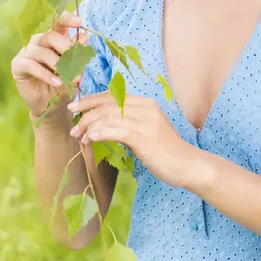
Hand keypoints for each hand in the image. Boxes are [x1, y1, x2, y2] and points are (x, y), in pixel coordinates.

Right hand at [10, 12, 85, 119]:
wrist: (51, 106)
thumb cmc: (64, 83)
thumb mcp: (74, 68)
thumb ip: (77, 53)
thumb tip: (85, 36)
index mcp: (53, 38)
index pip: (57, 22)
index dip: (67, 19)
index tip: (79, 21)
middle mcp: (38, 41)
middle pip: (50, 36)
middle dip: (65, 48)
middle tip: (75, 61)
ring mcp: (26, 52)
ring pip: (42, 52)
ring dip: (58, 65)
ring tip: (69, 78)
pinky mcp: (17, 65)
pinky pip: (31, 65)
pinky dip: (46, 74)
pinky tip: (56, 82)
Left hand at [68, 93, 197, 188]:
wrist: (188, 165)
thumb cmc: (167, 151)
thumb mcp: (147, 132)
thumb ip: (128, 124)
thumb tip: (102, 127)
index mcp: (146, 104)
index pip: (112, 95)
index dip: (90, 100)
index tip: (74, 107)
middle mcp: (145, 108)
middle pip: (107, 103)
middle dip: (85, 112)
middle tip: (72, 127)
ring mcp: (146, 122)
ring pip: (108, 116)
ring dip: (88, 126)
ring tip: (79, 138)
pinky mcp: (145, 138)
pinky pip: (117, 130)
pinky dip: (100, 133)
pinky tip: (90, 139)